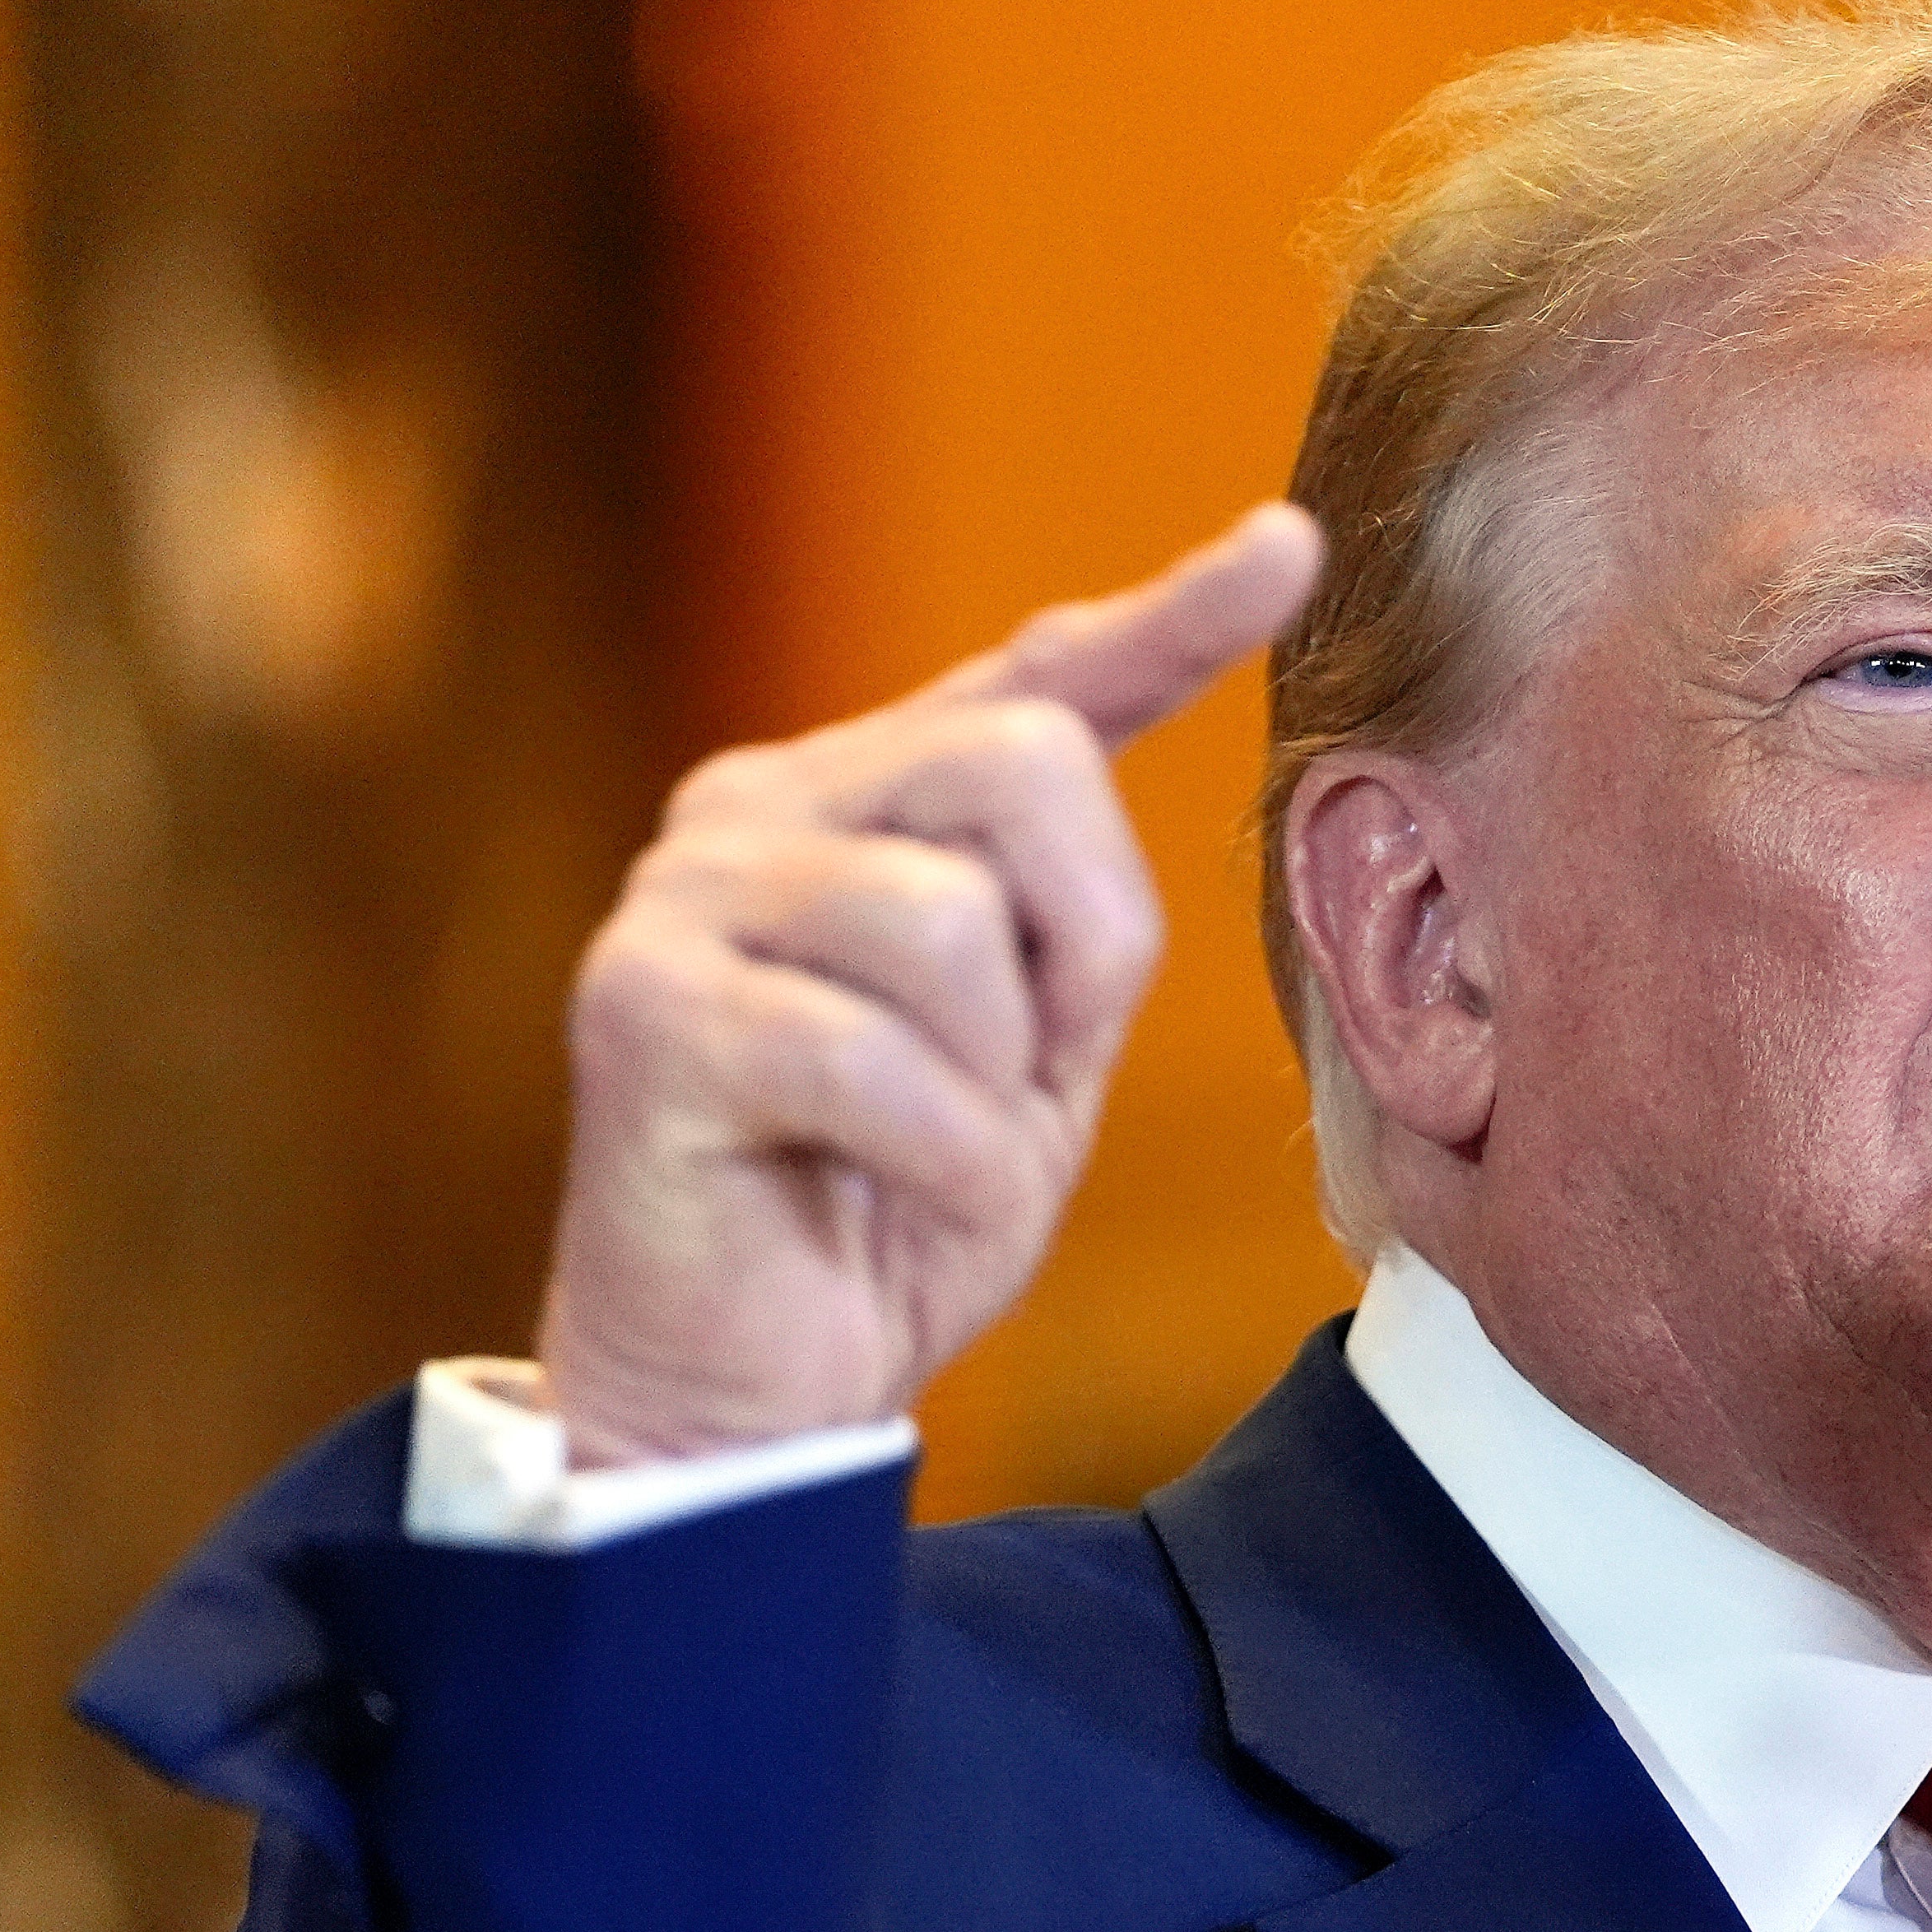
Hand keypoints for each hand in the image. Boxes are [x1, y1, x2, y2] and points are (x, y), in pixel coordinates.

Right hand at [534, 504, 1325, 1465]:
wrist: (758, 1386)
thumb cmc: (899, 1210)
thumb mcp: (1038, 1048)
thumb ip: (1077, 912)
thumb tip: (1112, 741)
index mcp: (868, 799)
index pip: (1038, 679)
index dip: (1172, 614)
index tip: (1290, 546)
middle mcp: (763, 807)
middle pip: (1027, 762)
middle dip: (1086, 942)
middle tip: (1031, 1075)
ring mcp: (687, 897)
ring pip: (948, 917)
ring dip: (992, 1073)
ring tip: (930, 1148)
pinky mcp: (641, 1010)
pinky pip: (872, 1053)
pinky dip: (934, 1155)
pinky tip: (891, 1197)